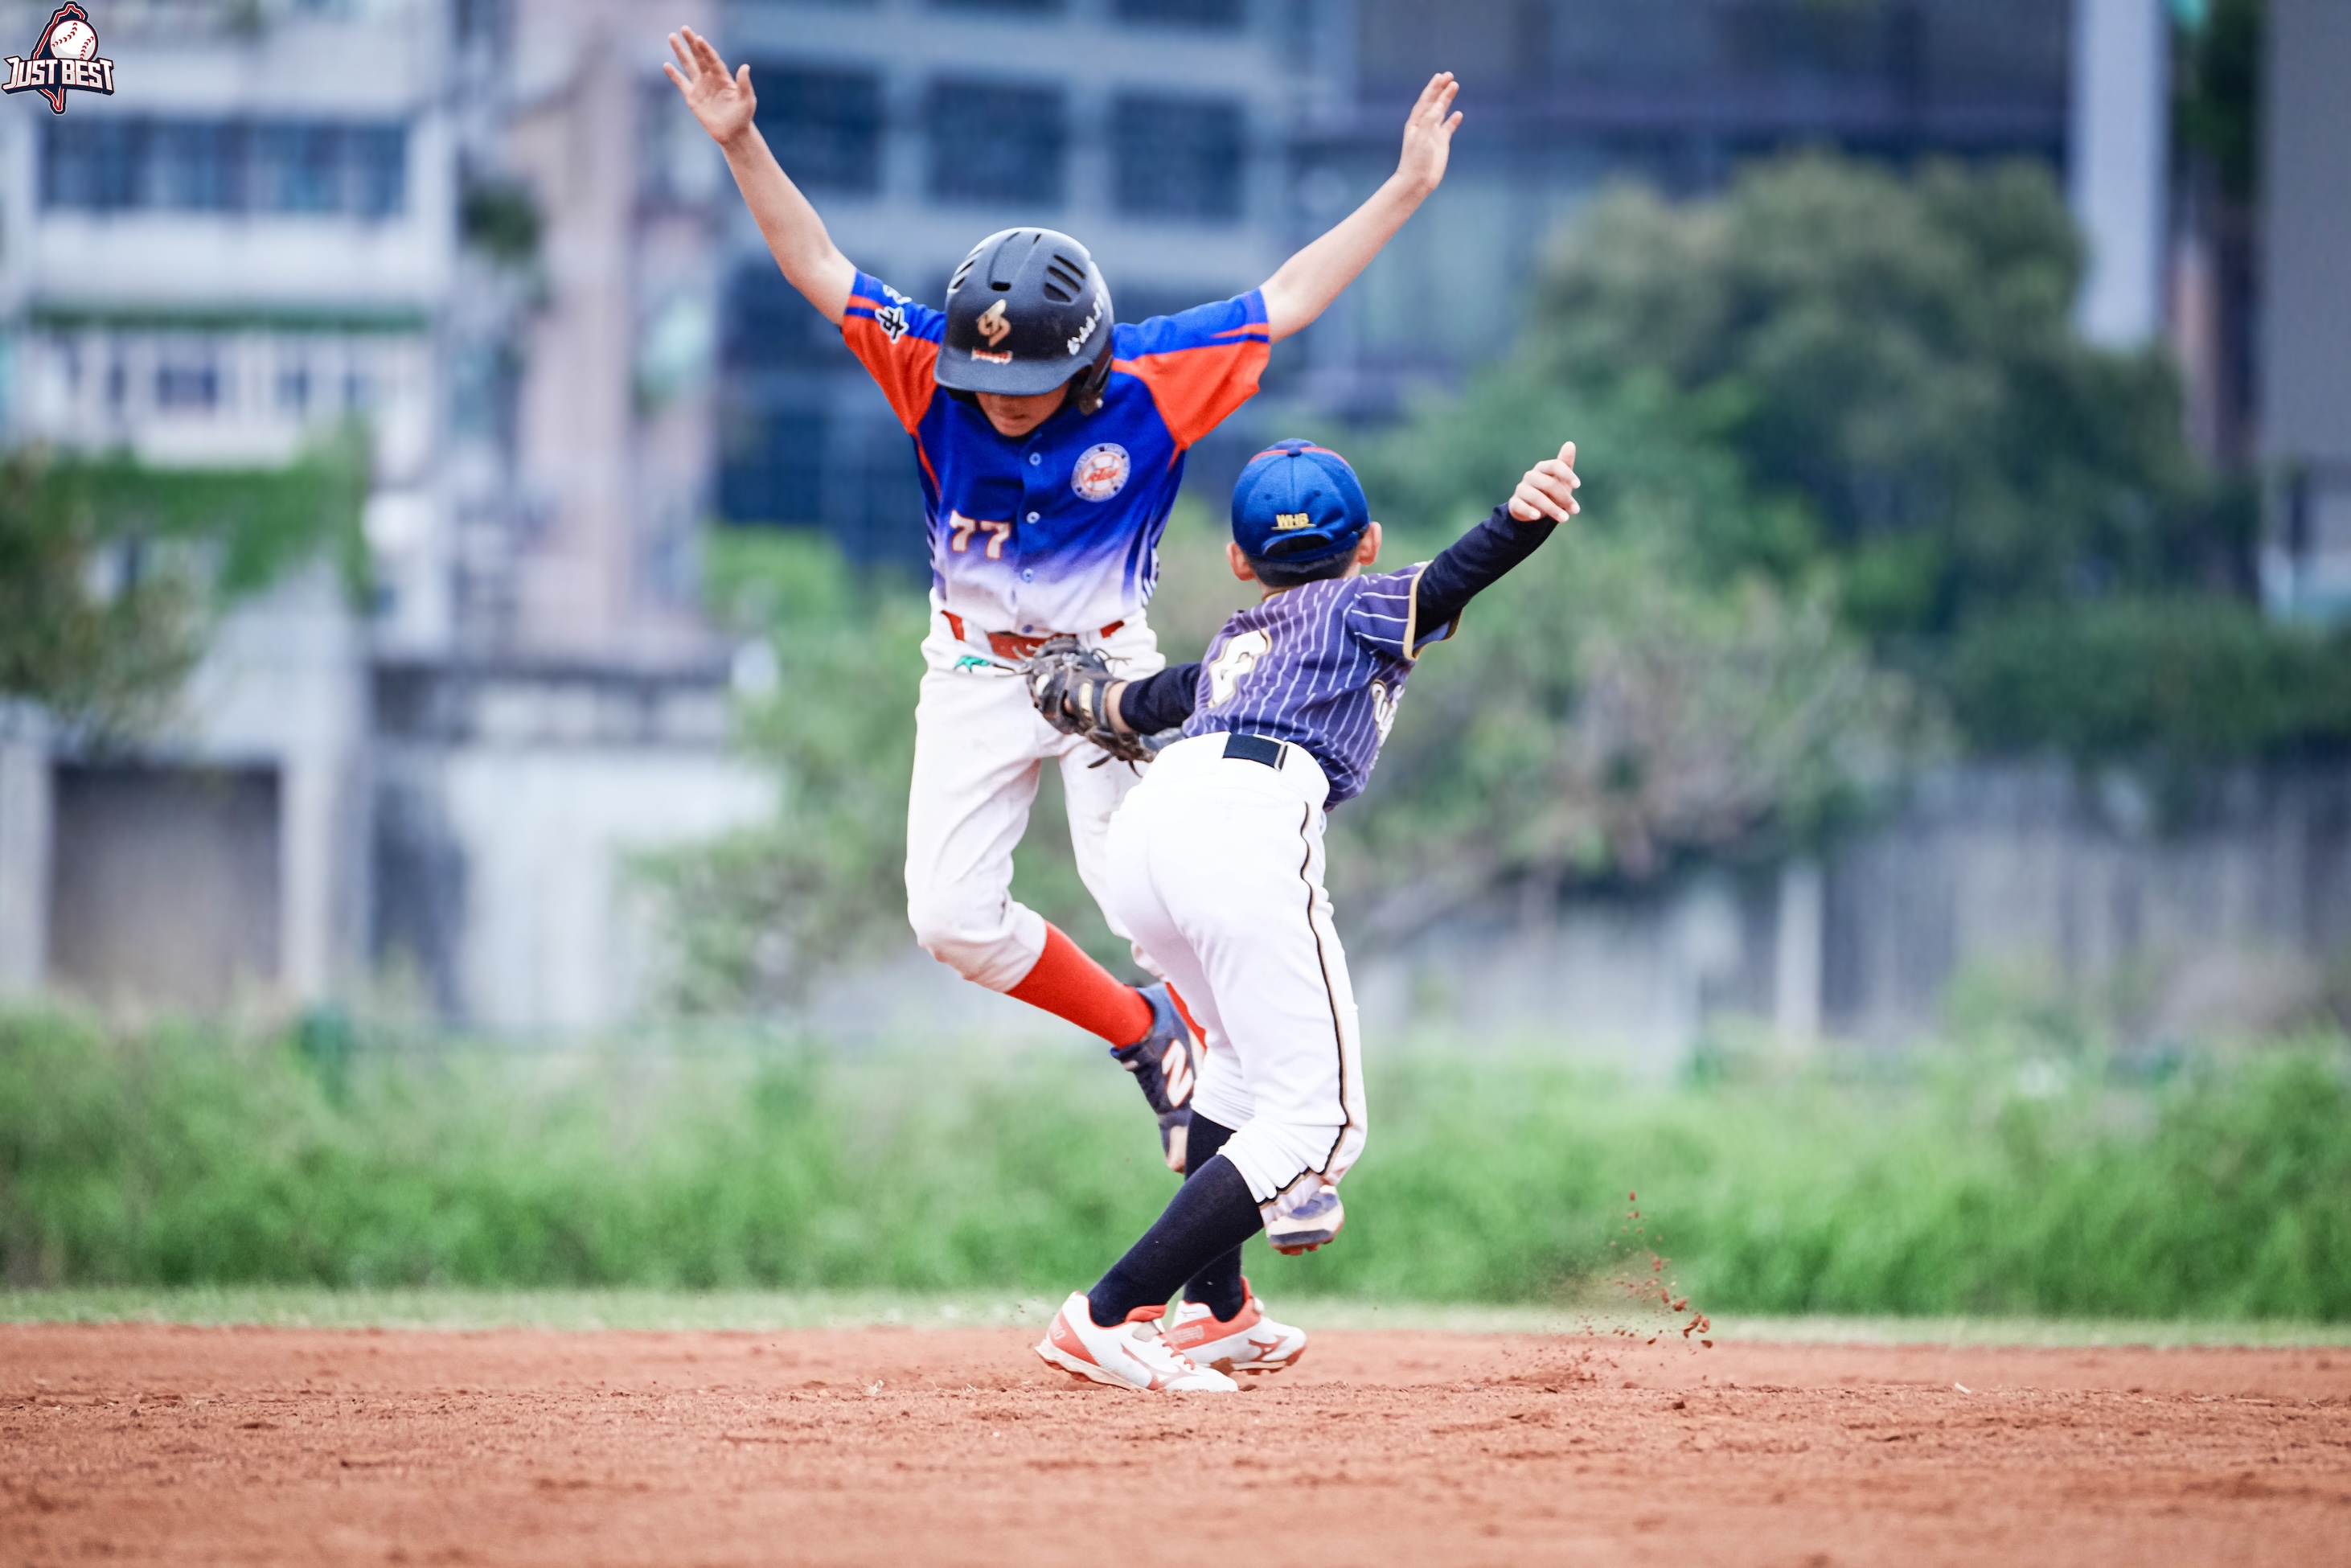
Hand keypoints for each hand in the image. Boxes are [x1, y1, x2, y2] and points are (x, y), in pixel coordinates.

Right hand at [664, 27, 755, 148]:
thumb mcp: (747, 100)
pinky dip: (674, 75)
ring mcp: (700, 86)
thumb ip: (744, 84)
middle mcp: (710, 78)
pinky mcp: (692, 98)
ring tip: (672, 37)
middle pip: (699, 57)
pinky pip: (681, 83)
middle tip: (684, 28)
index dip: (706, 49)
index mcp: (723, 77)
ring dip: (680, 52)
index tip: (699, 39)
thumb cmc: (742, 116)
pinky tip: (666, 65)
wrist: (733, 133)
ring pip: (688, 65)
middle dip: (691, 43)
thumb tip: (745, 67)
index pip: (712, 59)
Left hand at [1394, 73, 1462, 196]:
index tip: (1441, 76)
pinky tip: (1459, 114)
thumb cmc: (1415, 160)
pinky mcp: (1441, 143)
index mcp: (1416, 122)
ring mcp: (1433, 134)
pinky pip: (1448, 128)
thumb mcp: (1422, 137)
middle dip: (1441, 89)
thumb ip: (1430, 120)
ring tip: (1455, 86)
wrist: (1417, 181)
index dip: (1433, 88)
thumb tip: (1440, 104)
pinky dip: (1453, 120)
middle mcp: (1424, 125)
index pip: (1426, 100)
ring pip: (1442, 112)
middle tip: (1450, 76)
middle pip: (1434, 102)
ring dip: (1447, 100)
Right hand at [1508, 441, 1580, 522]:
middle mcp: (1530, 476)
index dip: (1566, 474)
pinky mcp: (1514, 503)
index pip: (1554, 465)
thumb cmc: (1550, 491)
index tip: (1578, 485)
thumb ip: (1565, 463)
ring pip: (1536, 496)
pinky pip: (1520, 505)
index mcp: (1543, 468)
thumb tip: (1570, 444)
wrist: (1531, 509)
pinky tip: (1537, 517)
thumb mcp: (1560, 479)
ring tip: (1565, 519)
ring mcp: (1521, 489)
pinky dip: (1529, 510)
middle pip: (1548, 484)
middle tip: (1576, 510)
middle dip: (1564, 498)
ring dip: (1552, 508)